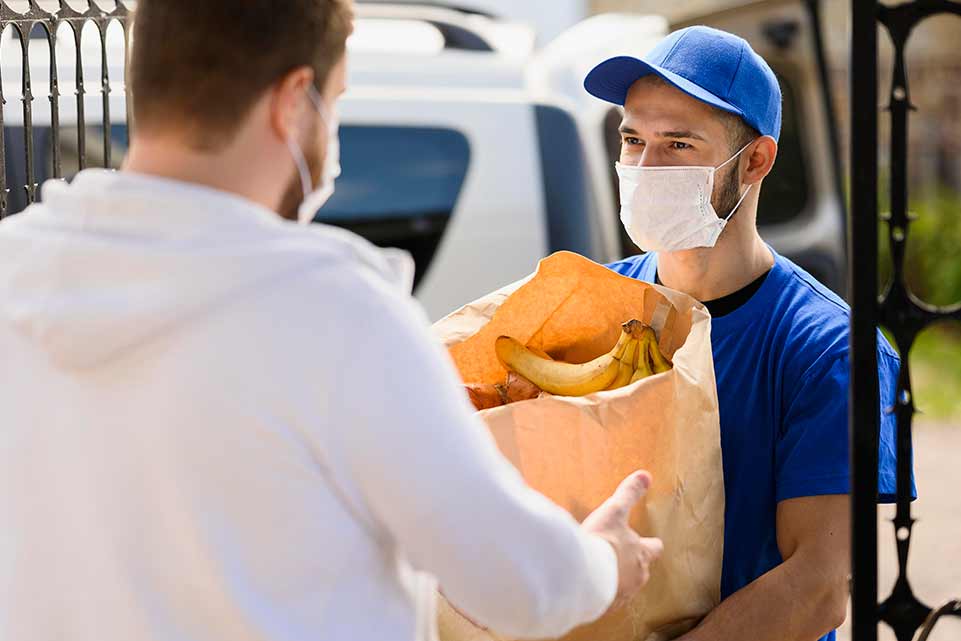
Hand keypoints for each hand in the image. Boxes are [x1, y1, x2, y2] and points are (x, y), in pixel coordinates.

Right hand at [581, 471, 662, 607]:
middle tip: (621, 557)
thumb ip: (629, 493)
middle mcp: (636, 577)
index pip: (654, 549)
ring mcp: (621, 594)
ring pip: (624, 587)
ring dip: (616, 579)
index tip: (652, 542)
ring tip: (602, 572)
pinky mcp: (604, 606)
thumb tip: (645, 475)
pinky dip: (600, 593)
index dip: (652, 544)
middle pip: (641, 570)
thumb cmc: (602, 542)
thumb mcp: (614, 511)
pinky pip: (606, 600)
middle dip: (633, 564)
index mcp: (641, 554)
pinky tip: (588, 586)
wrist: (581, 575)